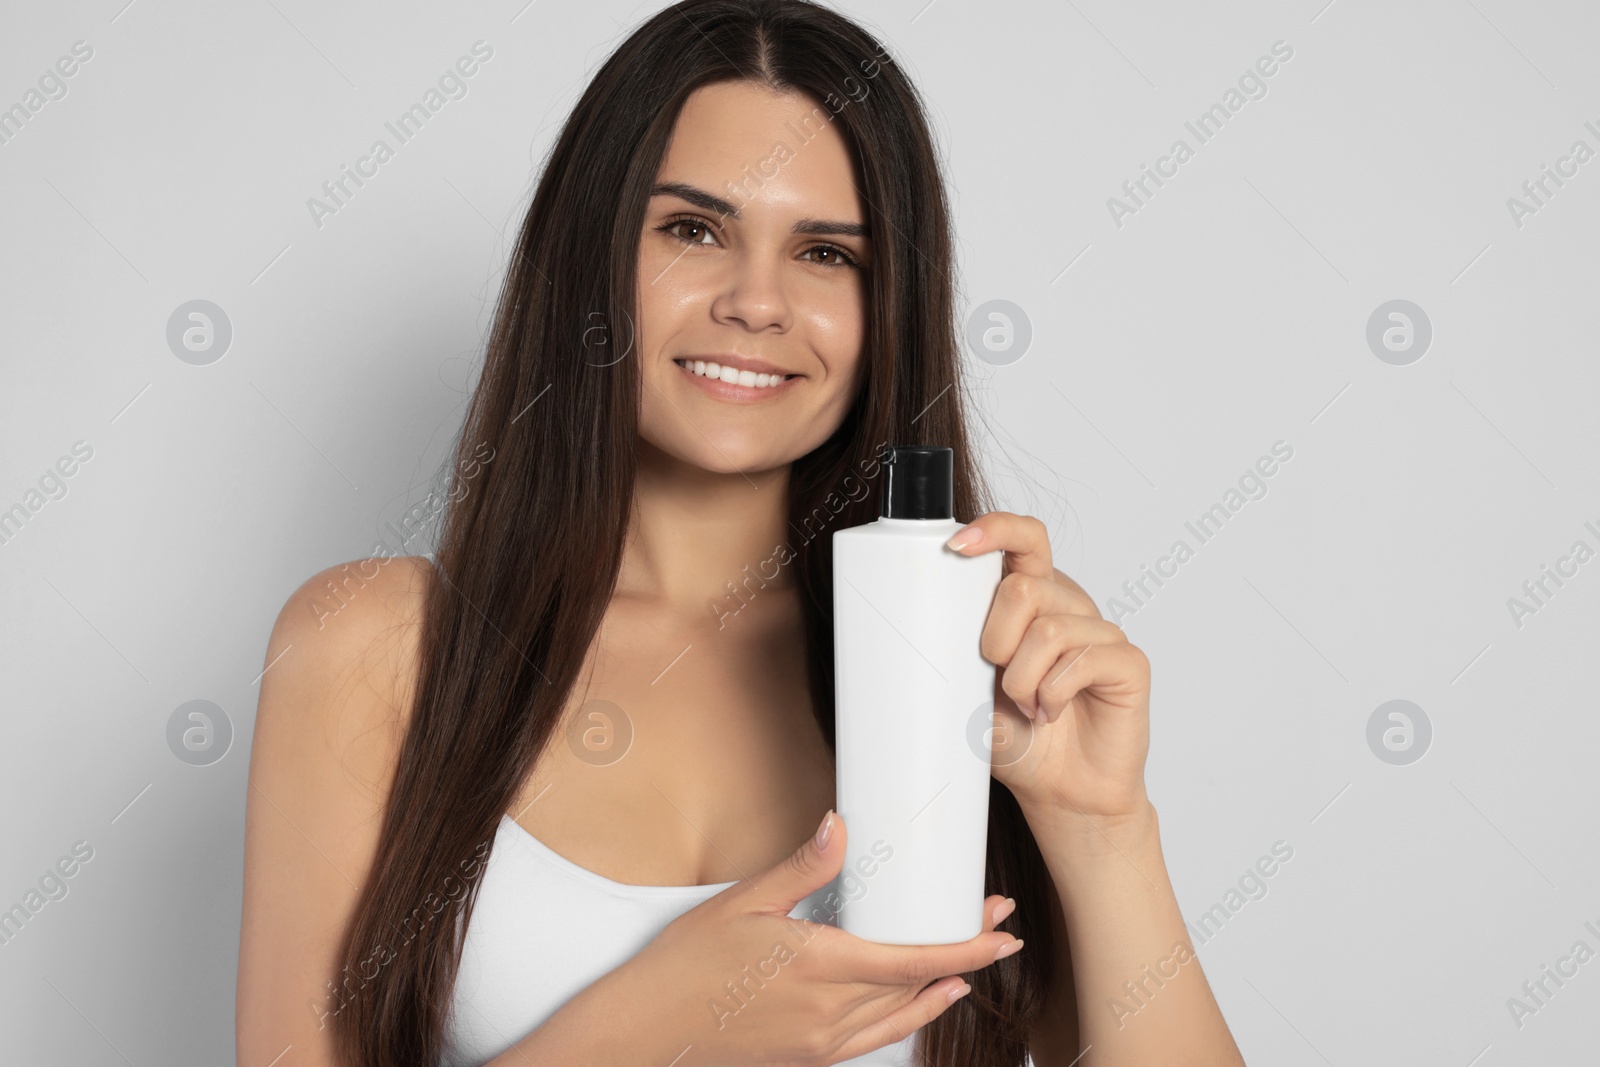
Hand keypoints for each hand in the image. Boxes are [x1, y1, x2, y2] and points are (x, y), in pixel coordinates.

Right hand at [618, 810, 1021, 1065]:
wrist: (646, 1033)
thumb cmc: (683, 966)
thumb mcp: (740, 904)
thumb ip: (800, 869)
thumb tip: (838, 827)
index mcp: (817, 966)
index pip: (913, 960)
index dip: (967, 948)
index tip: (1003, 931)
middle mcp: (827, 1011)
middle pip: (917, 983)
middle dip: (965, 954)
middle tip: (996, 923)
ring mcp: (820, 1041)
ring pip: (902, 1015)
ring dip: (944, 987)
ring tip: (975, 962)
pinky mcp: (809, 1056)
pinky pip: (875, 1039)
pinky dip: (910, 1018)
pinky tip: (926, 1001)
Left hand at [946, 512, 1151, 823]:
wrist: (1058, 790)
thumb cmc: (1016, 736)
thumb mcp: (968, 689)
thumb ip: (956, 648)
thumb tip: (919, 623)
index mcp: (1032, 598)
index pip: (1024, 538)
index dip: (995, 529)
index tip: (957, 544)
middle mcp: (1069, 606)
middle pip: (1023, 588)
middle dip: (995, 641)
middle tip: (997, 678)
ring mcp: (1102, 633)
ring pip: (1048, 630)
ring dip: (1023, 680)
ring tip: (1027, 706)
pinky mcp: (1128, 663)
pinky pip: (1083, 660)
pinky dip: (1054, 694)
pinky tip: (1054, 712)